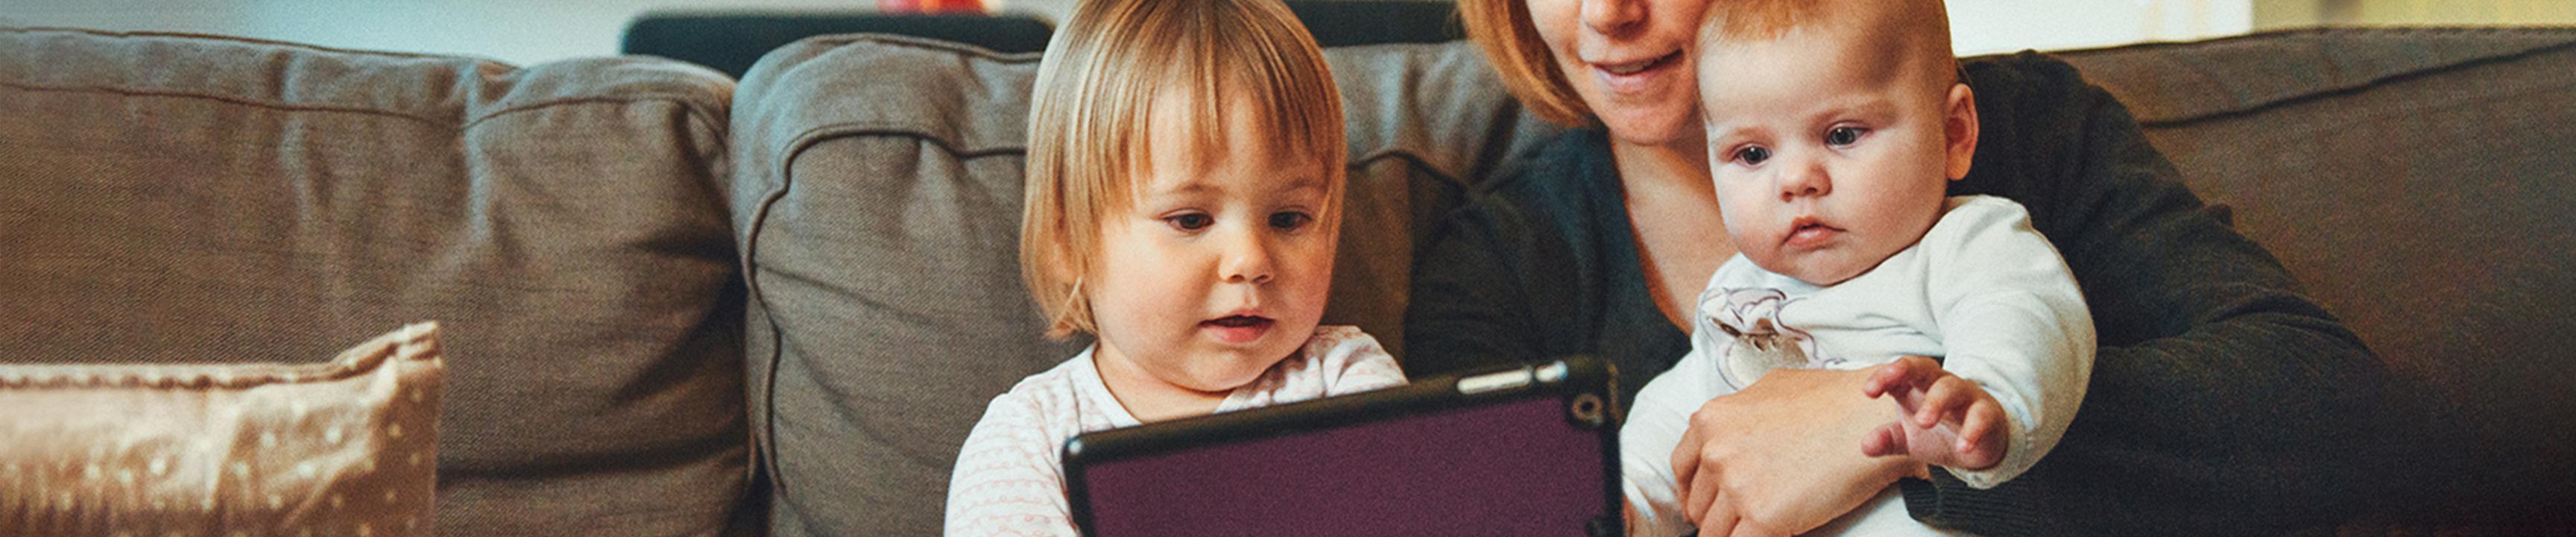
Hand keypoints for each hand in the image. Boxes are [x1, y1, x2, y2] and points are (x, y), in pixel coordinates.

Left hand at [1670, 368, 1921, 535]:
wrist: (1872, 419)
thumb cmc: (1834, 400)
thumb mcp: (1771, 388)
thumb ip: (1740, 412)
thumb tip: (1729, 432)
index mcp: (1713, 419)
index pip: (1682, 468)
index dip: (1693, 491)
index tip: (1704, 504)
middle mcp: (1717, 451)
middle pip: (1699, 503)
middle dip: (1717, 514)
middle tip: (1739, 521)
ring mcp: (1737, 485)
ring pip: (1714, 531)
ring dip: (1733, 533)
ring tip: (1754, 529)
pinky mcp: (1762, 516)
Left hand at [1860, 356, 2007, 469]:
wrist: (1980, 445)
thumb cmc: (1939, 432)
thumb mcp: (1908, 439)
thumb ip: (1888, 440)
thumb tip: (1865, 446)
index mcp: (1917, 386)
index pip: (1899, 372)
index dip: (1884, 376)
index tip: (1868, 391)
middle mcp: (1940, 384)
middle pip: (1924, 368)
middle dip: (1905, 371)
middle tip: (1889, 389)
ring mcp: (1966, 396)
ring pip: (1951, 388)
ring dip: (1936, 402)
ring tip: (1924, 422)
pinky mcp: (1988, 413)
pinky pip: (1981, 416)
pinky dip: (1972, 430)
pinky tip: (1963, 447)